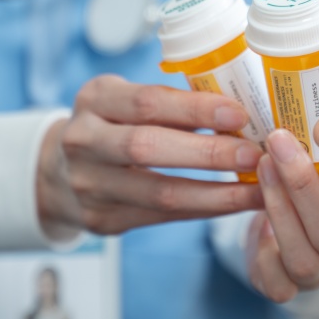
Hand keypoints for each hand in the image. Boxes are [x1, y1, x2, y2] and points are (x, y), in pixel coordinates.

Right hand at [37, 75, 264, 234]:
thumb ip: (172, 104)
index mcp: (94, 99)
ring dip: (216, 192)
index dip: (195, 108)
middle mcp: (83, 141)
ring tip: (258, 189)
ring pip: (158, 193)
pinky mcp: (102, 220)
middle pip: (147, 148)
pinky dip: (204, 210)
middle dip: (208, 153)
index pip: (147, 102)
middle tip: (254, 155)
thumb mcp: (127, 100)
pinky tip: (236, 204)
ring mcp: (89, 185)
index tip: (239, 113)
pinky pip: (162, 217)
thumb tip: (240, 112)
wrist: (60, 171)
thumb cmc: (113, 126)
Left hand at [245, 129, 318, 302]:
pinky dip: (263, 248)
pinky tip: (253, 215)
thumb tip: (312, 106)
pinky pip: (276, 281)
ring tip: (262, 164)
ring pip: (302, 254)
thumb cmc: (311, 195)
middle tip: (281, 141)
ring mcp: (317, 279)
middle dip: (303, 185)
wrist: (283, 238)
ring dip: (278, 206)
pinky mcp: (285, 290)